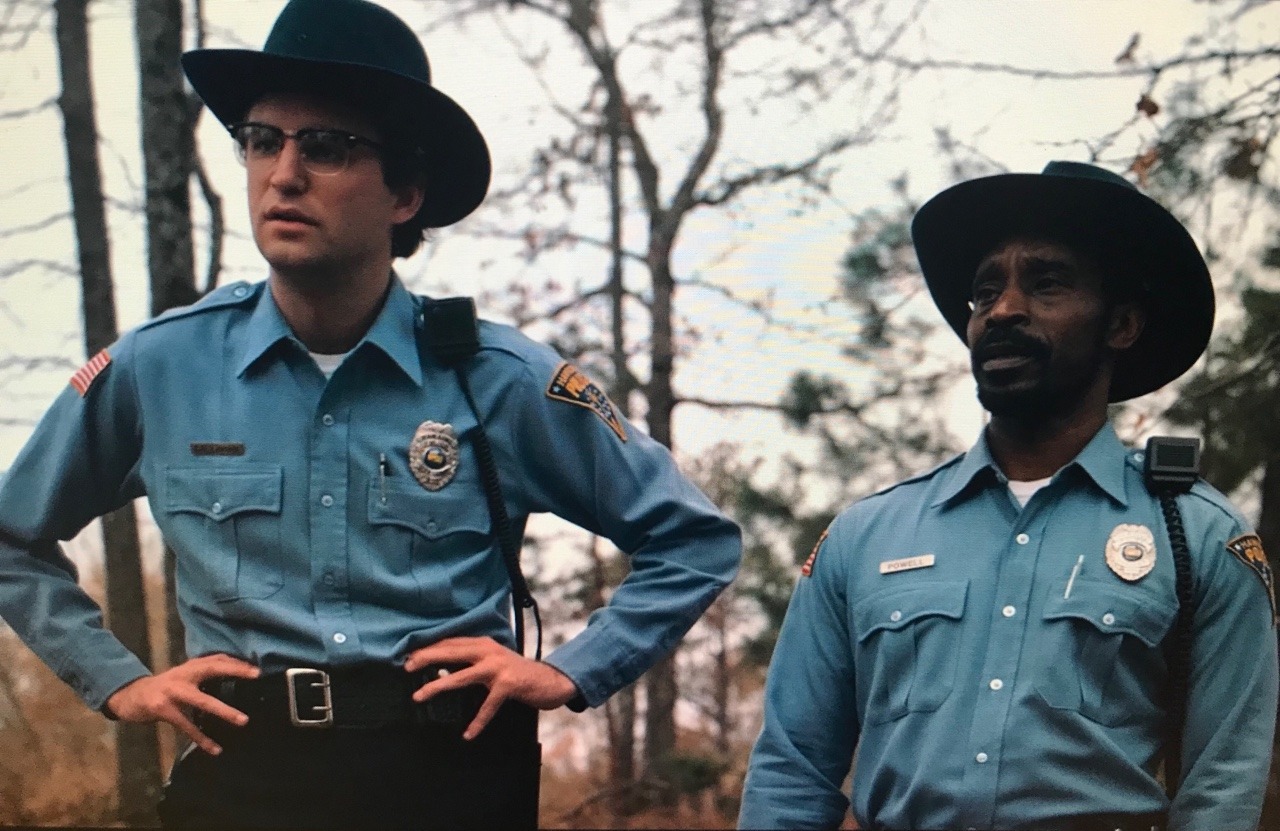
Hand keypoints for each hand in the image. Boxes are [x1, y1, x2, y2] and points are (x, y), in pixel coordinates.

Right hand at [105, 653, 259, 755]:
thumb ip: (202, 674)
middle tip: (256, 676)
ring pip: (202, 701)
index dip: (236, 662)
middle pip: (212, 668)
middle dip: (235, 670)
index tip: (256, 668)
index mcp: (189, 667)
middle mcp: (182, 675)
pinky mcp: (163, 709)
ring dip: (224, 711)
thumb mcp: (182, 676)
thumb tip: (231, 674)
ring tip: (243, 720)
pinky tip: (214, 749)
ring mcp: (172, 692)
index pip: (216, 659)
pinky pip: (186, 725)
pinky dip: (201, 738)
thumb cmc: (163, 688)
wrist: (129, 696)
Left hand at [404, 636, 577, 739]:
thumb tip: (442, 669)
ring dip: (438, 686)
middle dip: (427, 658)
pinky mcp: (508, 684)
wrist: (550, 680)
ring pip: (462, 676)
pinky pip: (488, 705)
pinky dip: (478, 721)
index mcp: (483, 643)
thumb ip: (473, 661)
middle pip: (452, 652)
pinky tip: (468, 733)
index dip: (430, 647)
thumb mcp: (494, 661)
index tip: (409, 655)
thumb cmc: (518, 673)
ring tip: (419, 695)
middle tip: (406, 667)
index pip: (451, 641)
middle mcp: (489, 651)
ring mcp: (498, 667)